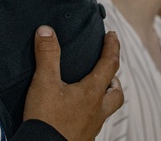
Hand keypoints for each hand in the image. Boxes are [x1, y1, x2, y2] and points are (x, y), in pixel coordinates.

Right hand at [23, 26, 123, 140]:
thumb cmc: (47, 120)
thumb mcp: (44, 82)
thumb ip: (47, 55)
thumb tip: (46, 31)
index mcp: (92, 93)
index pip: (109, 64)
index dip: (112, 46)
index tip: (112, 35)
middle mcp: (96, 111)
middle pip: (116, 94)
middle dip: (114, 79)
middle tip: (106, 70)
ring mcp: (91, 128)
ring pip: (105, 111)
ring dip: (102, 98)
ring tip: (90, 92)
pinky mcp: (82, 139)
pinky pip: (92, 124)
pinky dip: (89, 115)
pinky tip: (75, 114)